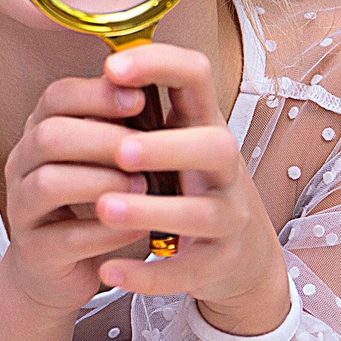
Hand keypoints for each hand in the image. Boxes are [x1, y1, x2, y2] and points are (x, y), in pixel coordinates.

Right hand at [0, 69, 155, 319]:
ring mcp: (22, 209)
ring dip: (101, 182)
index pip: (56, 97)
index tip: (139, 99)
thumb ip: (118, 126)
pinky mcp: (35, 252)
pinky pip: (65, 237)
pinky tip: (137, 227)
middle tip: (145, 150)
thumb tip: (151, 86)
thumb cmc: (93, 202)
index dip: (97, 93)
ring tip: (143, 187)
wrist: (63, 268)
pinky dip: (106, 231)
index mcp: (40, 132)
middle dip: (103, 139)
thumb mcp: (104, 158)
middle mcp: (22, 166)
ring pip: (48, 183)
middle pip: (48, 136)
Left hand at [88, 43, 289, 335]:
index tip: (113, 68)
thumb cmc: (191, 186)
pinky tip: (107, 271)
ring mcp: (229, 218)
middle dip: (168, 147)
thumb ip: (144, 111)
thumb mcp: (176, 141)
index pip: (196, 76)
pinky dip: (149, 275)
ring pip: (203, 214)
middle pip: (216, 146)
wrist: (239, 257)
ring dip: (152, 210)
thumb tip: (102, 67)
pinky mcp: (219, 262)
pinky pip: (189, 271)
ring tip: (103, 209)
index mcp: (204, 126)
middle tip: (120, 151)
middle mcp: (224, 169)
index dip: (160, 65)